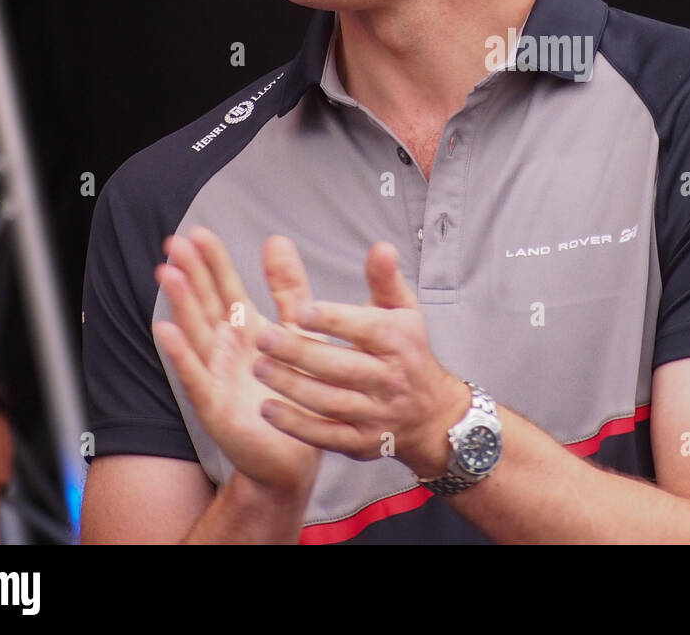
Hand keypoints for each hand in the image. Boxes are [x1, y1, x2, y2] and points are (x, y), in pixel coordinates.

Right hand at [153, 226, 322, 500]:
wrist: (294, 455)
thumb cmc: (293, 392)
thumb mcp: (296, 330)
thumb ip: (288, 288)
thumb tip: (277, 239)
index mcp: (244, 330)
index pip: (224, 288)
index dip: (212, 261)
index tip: (199, 232)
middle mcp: (223, 349)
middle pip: (203, 303)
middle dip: (190, 273)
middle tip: (174, 241)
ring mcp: (214, 376)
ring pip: (194, 333)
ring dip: (179, 303)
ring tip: (167, 273)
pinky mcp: (213, 406)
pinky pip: (194, 376)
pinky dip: (179, 354)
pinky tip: (165, 330)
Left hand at [251, 240, 469, 479]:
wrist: (431, 414)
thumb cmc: (407, 352)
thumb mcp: (404, 312)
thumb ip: (385, 279)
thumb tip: (380, 247)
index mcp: (399, 342)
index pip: (366, 329)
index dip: (333, 320)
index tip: (300, 311)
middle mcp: (389, 379)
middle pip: (341, 367)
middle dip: (300, 353)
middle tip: (263, 338)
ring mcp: (375, 414)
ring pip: (329, 401)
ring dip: (291, 386)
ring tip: (258, 366)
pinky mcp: (360, 442)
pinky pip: (325, 436)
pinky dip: (295, 425)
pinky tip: (268, 409)